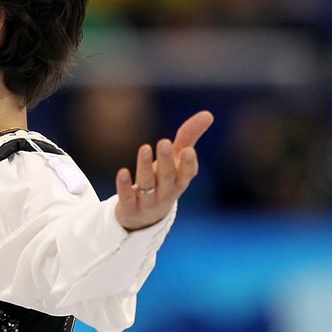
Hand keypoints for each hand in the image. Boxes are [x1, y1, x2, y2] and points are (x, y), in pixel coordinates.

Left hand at [114, 110, 213, 230]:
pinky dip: (125, 186)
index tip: (188, 150)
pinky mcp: (130, 207)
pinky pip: (127, 197)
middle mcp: (166, 191)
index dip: (188, 163)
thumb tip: (208, 114)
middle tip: (164, 142)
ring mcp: (148, 201)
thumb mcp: (177, 161)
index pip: (187, 173)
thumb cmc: (165, 181)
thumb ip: (189, 137)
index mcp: (179, 181)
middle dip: (166, 161)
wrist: (146, 218)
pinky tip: (122, 172)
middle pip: (167, 176)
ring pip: (147, 184)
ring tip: (144, 148)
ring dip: (145, 167)